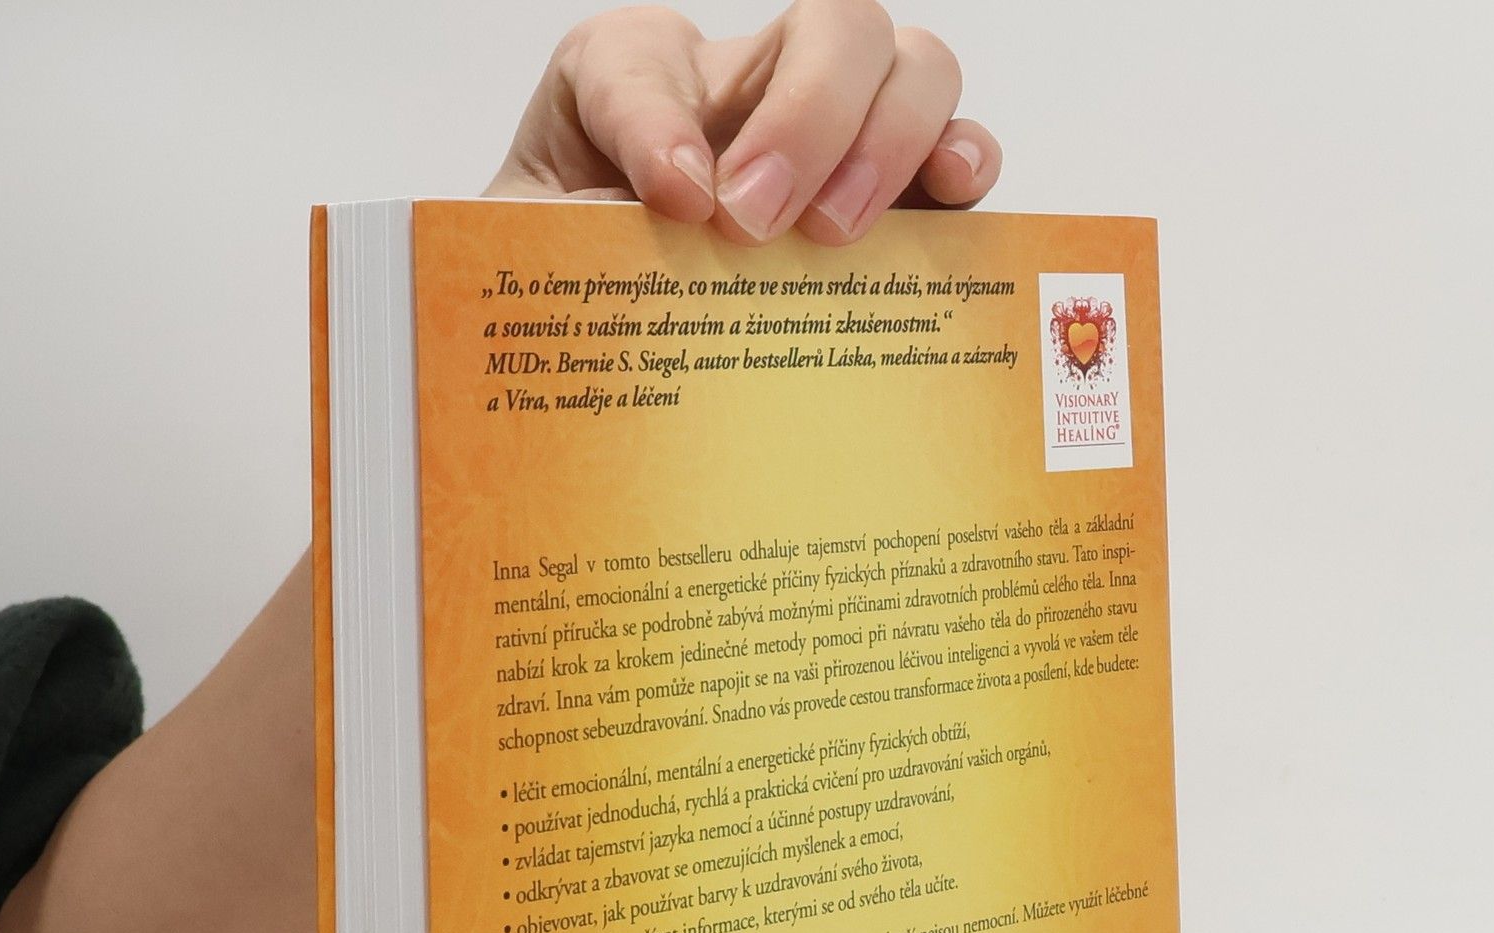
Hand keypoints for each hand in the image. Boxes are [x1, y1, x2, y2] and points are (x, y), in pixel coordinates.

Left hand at [482, 0, 1000, 246]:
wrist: (596, 341)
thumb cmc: (568, 286)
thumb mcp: (530, 256)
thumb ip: (563, 237)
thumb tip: (663, 227)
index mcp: (630, 81)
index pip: (640, 61)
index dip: (657, 121)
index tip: (670, 200)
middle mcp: (743, 86)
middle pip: (827, 24)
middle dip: (805, 118)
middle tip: (756, 223)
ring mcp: (827, 134)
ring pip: (908, 66)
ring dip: (888, 142)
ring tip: (836, 237)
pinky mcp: (884, 201)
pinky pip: (952, 153)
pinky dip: (962, 165)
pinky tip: (950, 200)